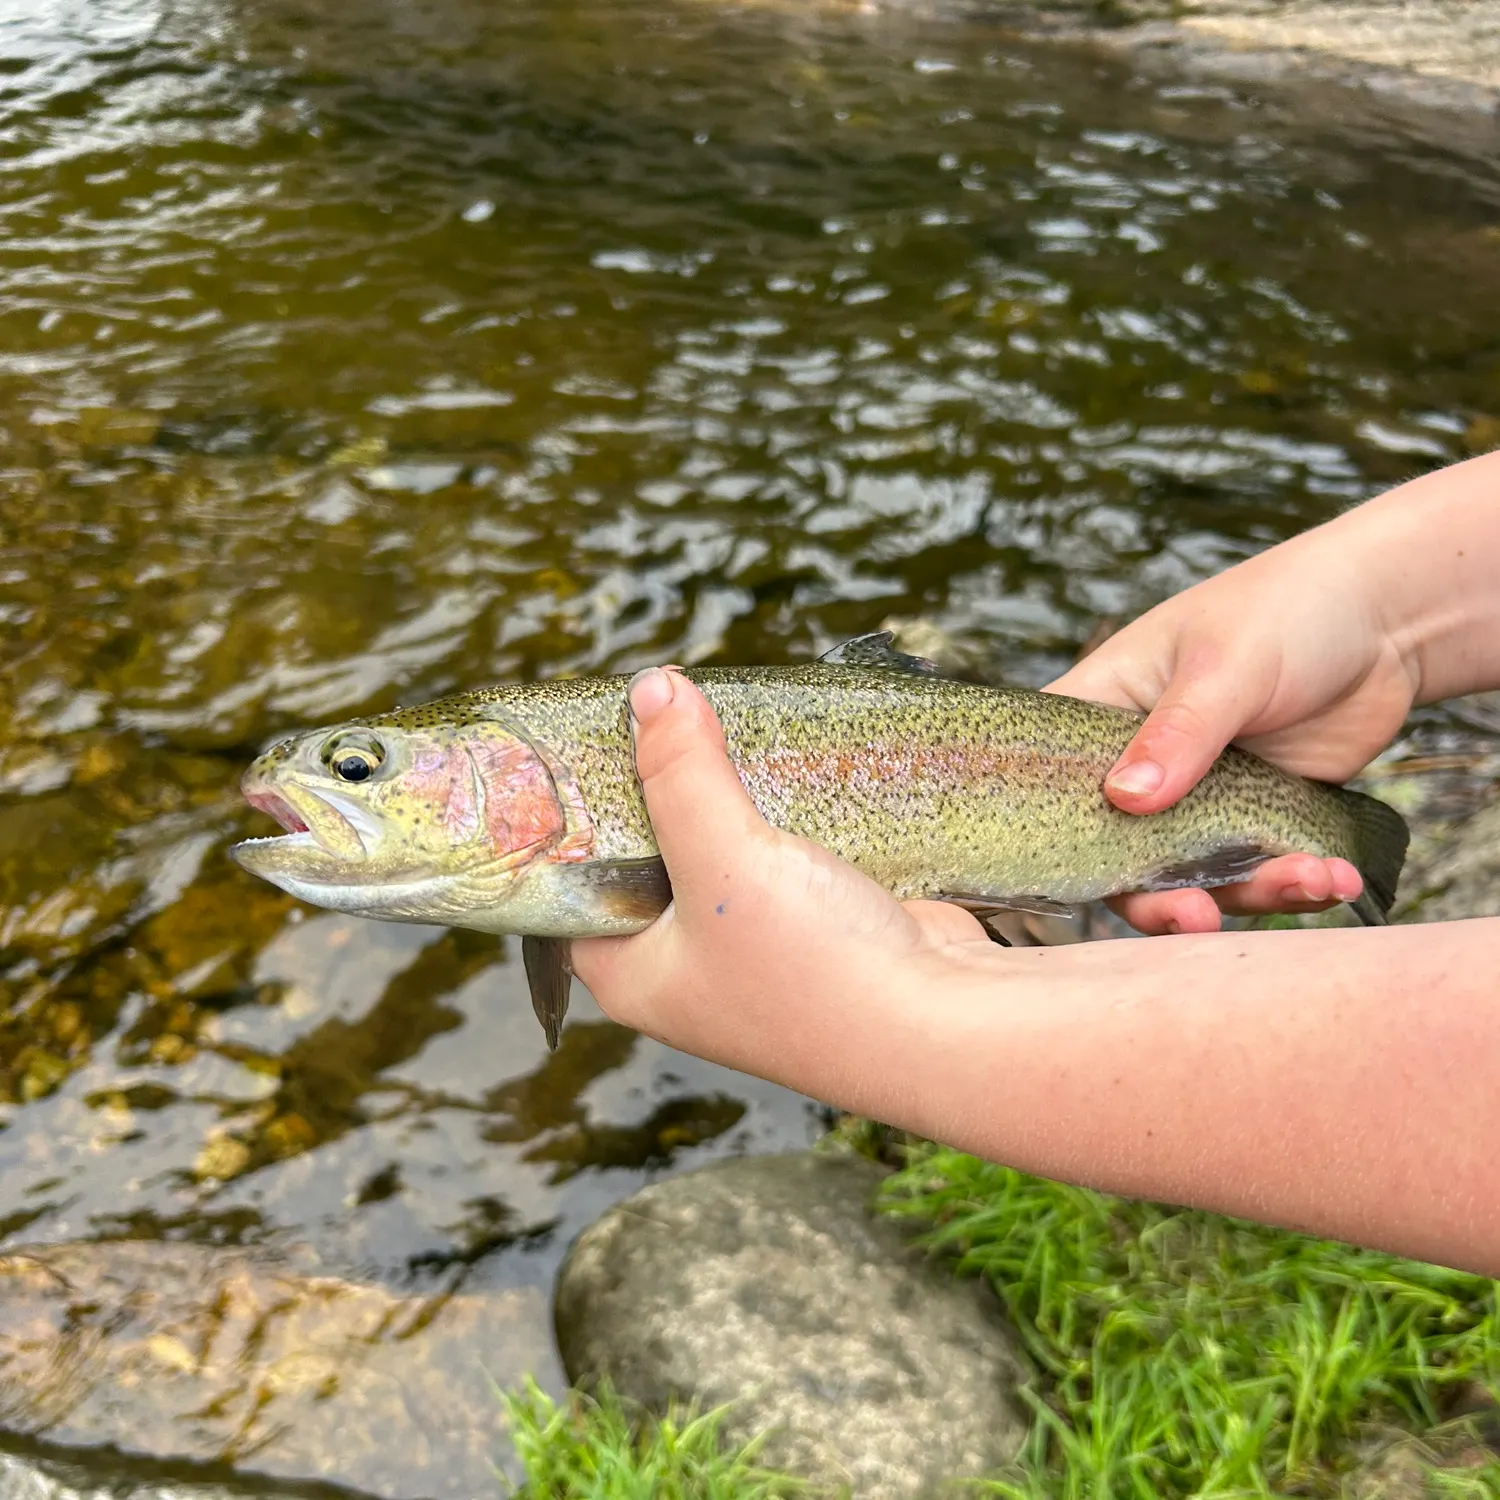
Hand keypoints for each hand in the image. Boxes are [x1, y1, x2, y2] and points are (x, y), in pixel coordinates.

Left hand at [570, 666, 996, 1093]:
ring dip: (728, 794)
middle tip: (658, 711)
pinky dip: (782, 811)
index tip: (590, 739)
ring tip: (716, 719)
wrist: (947, 1022)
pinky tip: (781, 758)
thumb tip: (650, 687)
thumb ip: (681, 773)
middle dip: (660, 788)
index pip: (575, 883)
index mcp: (634, 973)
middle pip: (650, 855)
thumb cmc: (814, 967)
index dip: (576, 815)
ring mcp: (754, 950)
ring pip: (722, 850)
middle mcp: (686, 968)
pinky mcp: (817, 927)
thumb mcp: (722, 859)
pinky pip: (782, 855)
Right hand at [1046, 531, 1416, 934]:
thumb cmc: (1283, 610)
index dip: (1053, 838)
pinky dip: (1293, 883)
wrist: (1385, 619)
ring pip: (1195, 873)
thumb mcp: (1224, 665)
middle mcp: (1137, 764)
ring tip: (1310, 880)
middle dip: (1157, 897)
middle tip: (1196, 917)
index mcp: (1102, 713)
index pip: (1051, 783)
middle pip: (1118, 854)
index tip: (1085, 881)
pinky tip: (1336, 876)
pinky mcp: (1253, 819)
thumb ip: (1178, 733)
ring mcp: (1197, 798)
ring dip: (1247, 891)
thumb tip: (1124, 798)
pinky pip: (1256, 870)